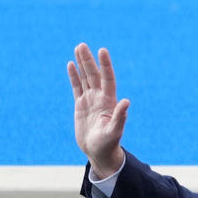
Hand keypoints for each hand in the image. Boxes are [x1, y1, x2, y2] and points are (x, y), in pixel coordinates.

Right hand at [68, 43, 128, 177]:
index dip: (105, 65)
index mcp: (109, 101)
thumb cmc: (108, 143)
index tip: (102, 50)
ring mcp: (90, 100)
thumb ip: (120, 116)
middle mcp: (100, 97)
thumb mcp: (114, 131)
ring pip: (85, 78)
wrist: (98, 152)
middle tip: (82, 45)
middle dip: (88, 60)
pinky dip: (74, 76)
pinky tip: (71, 65)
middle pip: (94, 75)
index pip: (108, 78)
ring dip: (82, 63)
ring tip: (78, 48)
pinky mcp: (80, 105)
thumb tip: (127, 102)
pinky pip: (77, 87)